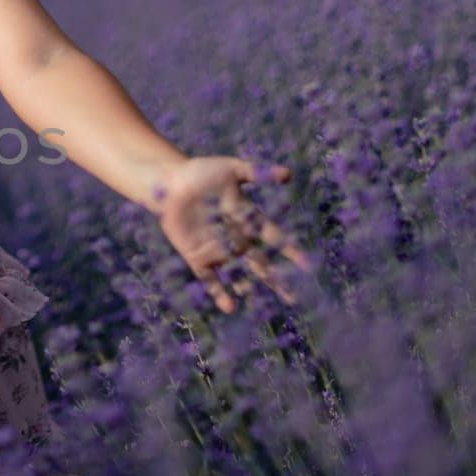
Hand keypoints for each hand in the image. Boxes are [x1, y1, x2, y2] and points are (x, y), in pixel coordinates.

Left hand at [154, 156, 315, 312]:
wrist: (168, 183)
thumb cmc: (201, 172)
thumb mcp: (232, 169)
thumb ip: (258, 173)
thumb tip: (288, 174)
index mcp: (249, 219)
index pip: (274, 238)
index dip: (290, 251)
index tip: (306, 265)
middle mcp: (237, 238)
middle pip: (261, 263)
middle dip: (277, 279)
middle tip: (294, 297)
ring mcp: (218, 250)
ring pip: (239, 274)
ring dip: (251, 289)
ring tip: (265, 307)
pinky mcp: (198, 257)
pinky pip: (210, 278)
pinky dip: (219, 292)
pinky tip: (230, 306)